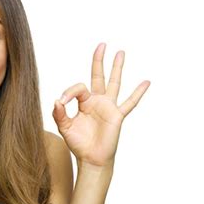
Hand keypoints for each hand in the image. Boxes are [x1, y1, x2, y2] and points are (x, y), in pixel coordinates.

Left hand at [52, 43, 149, 168]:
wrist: (91, 159)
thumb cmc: (78, 143)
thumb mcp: (64, 127)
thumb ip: (59, 114)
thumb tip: (56, 100)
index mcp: (83, 102)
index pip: (78, 88)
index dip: (69, 92)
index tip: (62, 102)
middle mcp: (97, 101)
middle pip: (98, 76)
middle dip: (99, 60)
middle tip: (102, 45)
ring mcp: (108, 107)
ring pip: (114, 83)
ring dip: (117, 68)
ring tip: (121, 52)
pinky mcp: (117, 116)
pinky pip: (130, 103)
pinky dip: (138, 93)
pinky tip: (146, 82)